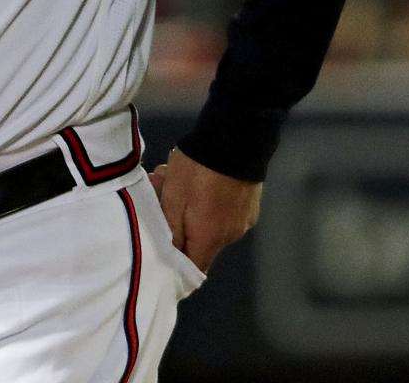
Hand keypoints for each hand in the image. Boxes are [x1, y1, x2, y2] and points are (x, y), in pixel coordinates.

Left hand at [148, 147, 261, 272]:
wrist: (234, 139)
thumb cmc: (198, 171)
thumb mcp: (173, 198)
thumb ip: (172, 231)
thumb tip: (173, 256)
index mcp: (210, 239)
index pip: (193, 268)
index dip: (176, 264)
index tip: (160, 250)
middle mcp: (230, 236)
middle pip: (198, 240)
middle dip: (176, 221)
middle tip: (158, 190)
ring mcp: (243, 219)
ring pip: (209, 221)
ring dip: (189, 205)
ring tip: (171, 174)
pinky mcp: (249, 202)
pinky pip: (223, 209)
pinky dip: (207, 198)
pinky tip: (196, 173)